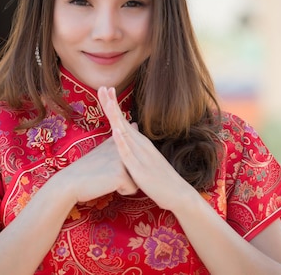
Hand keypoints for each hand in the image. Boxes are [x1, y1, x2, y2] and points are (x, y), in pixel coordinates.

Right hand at [55, 136, 137, 204]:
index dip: (123, 162)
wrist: (71, 181)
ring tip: (107, 177)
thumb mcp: (105, 147)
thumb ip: (120, 138)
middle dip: (125, 173)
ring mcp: (122, 159)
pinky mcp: (121, 174)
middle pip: (137, 168)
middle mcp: (122, 146)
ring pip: (137, 179)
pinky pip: (132, 189)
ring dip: (123, 182)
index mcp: (119, 138)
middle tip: (106, 171)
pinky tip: (107, 184)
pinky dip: (121, 191)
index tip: (111, 162)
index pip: (133, 153)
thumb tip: (135, 123)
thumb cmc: (88, 168)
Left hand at [97, 86, 194, 210]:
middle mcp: (140, 144)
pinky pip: (128, 154)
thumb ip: (136, 145)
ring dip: (115, 117)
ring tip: (107, 102)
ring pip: (124, 133)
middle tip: (102, 86)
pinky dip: (122, 142)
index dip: (113, 105)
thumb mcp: (145, 157)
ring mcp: (140, 155)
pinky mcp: (139, 168)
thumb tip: (130, 129)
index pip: (122, 119)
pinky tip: (116, 131)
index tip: (105, 89)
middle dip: (111, 104)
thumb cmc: (159, 178)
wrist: (177, 194)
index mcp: (139, 142)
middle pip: (121, 121)